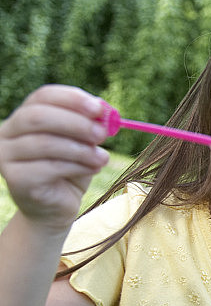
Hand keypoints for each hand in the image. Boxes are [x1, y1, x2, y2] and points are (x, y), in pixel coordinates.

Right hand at [0, 85, 108, 231]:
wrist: (56, 208)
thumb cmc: (70, 171)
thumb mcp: (83, 145)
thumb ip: (89, 127)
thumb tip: (105, 111)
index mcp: (24, 117)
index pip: (43, 96)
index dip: (71, 99)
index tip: (99, 108)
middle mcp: (8, 133)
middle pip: (38, 117)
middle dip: (75, 123)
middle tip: (102, 133)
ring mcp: (6, 156)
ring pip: (45, 143)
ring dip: (81, 149)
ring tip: (102, 158)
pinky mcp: (16, 179)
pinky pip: (49, 167)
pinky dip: (77, 166)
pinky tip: (93, 169)